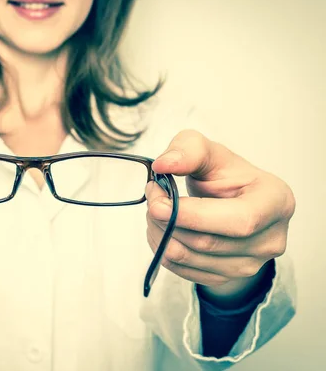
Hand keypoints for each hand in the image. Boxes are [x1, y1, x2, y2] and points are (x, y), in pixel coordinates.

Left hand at [146, 130, 295, 306]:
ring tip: (155, 210)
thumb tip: (164, 164)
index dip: (193, 215)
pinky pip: (182, 270)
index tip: (158, 200)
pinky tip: (161, 228)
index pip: (239, 220)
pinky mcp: (226, 278)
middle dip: (168, 221)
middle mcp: (270, 239)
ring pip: (190, 258)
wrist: (233, 201)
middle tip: (152, 199)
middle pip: (208, 242)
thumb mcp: (210, 152)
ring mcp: (250, 264)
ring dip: (160, 234)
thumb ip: (188, 150)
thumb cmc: (227, 176)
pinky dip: (162, 249)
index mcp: (276, 203)